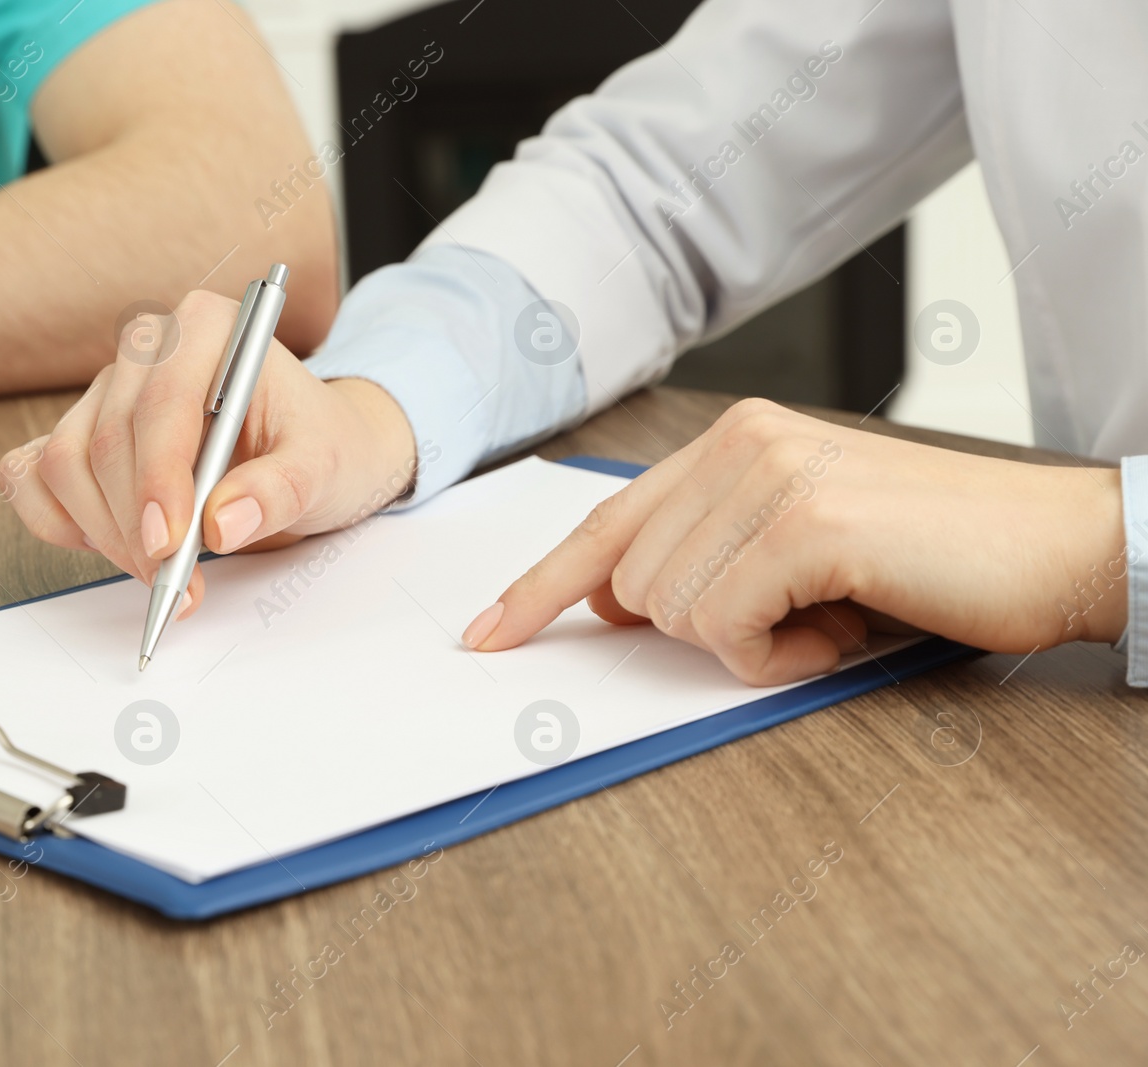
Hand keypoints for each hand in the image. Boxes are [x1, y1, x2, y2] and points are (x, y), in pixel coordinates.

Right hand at [0, 289, 418, 615]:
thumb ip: (280, 491)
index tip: (170, 544)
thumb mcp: (324, 467)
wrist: (309, 454)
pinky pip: (31, 476)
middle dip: (133, 523)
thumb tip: (222, 524)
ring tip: (163, 574)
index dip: (157, 477)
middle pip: (106, 438)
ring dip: (103, 533)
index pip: (162, 401)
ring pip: (63, 464)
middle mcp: (148, 350)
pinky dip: (59, 523)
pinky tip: (113, 547)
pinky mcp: (79, 434)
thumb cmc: (318, 446)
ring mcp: (105, 392)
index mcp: (209, 328)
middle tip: (174, 580)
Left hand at [461, 399, 1126, 684]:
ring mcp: (773, 476)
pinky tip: (840, 627)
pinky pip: (725, 628)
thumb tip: (619, 604)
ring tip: (831, 613)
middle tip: (799, 616)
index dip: (540, 586)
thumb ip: (708, 555)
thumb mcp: (799, 544)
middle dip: (704, 628)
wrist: (1060, 544)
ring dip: (750, 645)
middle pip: (632, 580)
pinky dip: (777, 657)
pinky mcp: (807, 523)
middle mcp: (743, 442)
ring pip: (671, 610)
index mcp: (734, 439)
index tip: (490, 633)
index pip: (606, 522)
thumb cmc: (929, 554)